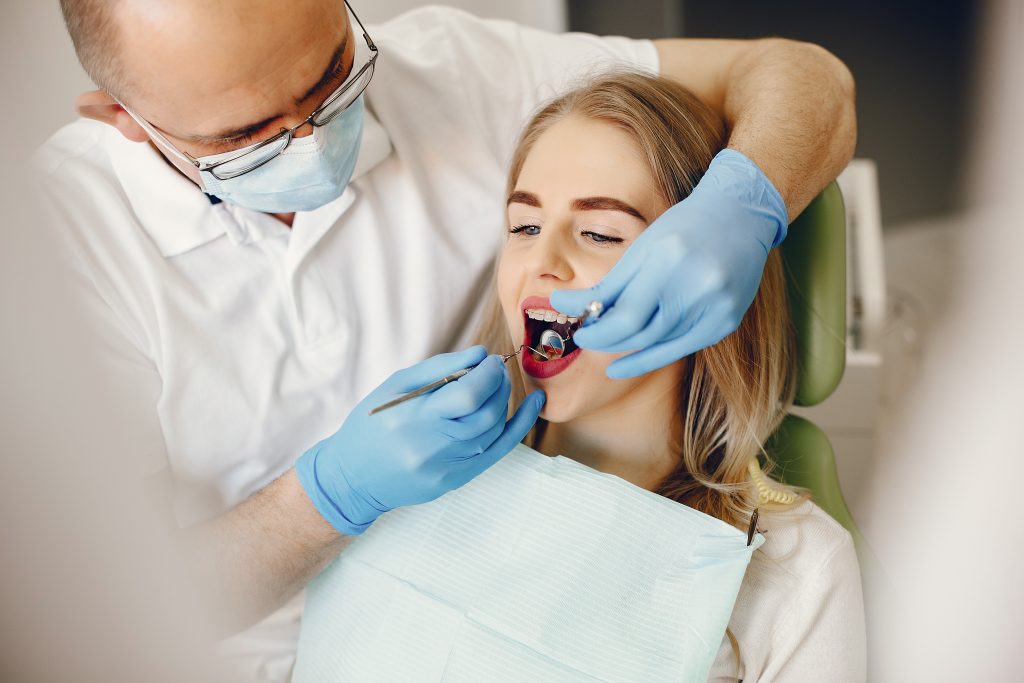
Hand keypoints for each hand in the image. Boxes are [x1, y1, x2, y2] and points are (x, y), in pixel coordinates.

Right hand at [296, 346, 544, 534]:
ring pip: (492, 430)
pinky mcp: (455, 481)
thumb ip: (439, 369)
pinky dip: (518, 426)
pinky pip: (496, 452)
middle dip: (497, 384)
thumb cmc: (370, 425)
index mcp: (412, 418)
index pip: (467, 395)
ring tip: (496, 385)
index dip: (487, 374)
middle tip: (494, 369)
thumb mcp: (394, 387)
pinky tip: (533, 405)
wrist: (352, 478)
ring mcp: (446, 468)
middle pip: (485, 413)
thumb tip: (480, 354)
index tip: (488, 360)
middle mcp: (432, 447)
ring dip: (501, 401)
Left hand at [551, 149, 787, 378]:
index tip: (579, 331)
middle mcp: (696, 288)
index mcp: (669, 260)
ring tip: (605, 347)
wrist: (742, 216)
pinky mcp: (726, 322)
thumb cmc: (685, 227)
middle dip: (607, 341)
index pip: (626, 316)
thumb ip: (611, 284)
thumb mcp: (643, 247)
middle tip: (587, 338)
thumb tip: (569, 307)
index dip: (597, 332)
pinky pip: (680, 349)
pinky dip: (650, 358)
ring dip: (625, 350)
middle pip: (641, 335)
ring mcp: (716, 309)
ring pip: (659, 345)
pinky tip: (625, 365)